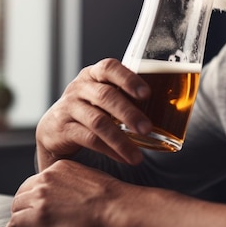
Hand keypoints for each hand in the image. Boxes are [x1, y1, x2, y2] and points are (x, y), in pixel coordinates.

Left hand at [6, 159, 127, 226]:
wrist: (116, 208)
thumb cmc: (111, 196)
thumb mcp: (88, 177)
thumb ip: (71, 181)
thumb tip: (64, 193)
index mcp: (60, 167)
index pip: (37, 179)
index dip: (35, 193)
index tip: (36, 201)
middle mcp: (47, 178)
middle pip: (23, 191)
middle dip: (23, 203)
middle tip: (24, 213)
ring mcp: (42, 197)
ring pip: (16, 206)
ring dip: (18, 215)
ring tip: (20, 224)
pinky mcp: (39, 216)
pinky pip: (16, 222)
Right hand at [36, 58, 151, 168]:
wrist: (54, 129)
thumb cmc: (90, 109)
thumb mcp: (105, 97)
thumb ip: (127, 96)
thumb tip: (171, 106)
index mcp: (94, 74)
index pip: (109, 68)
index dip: (128, 79)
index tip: (147, 94)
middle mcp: (79, 87)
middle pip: (106, 96)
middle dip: (129, 113)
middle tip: (148, 129)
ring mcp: (68, 107)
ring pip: (98, 121)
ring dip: (121, 139)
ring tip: (138, 156)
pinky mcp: (61, 129)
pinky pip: (88, 139)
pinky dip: (109, 150)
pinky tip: (124, 158)